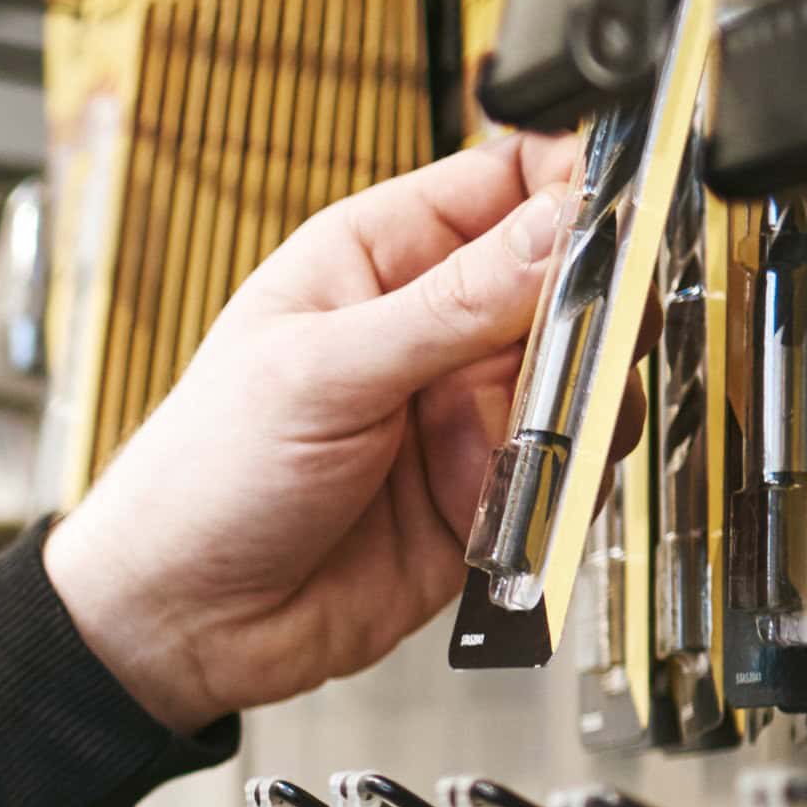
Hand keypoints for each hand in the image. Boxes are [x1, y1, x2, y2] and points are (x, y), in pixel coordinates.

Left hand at [45, 133, 657, 731]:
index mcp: (377, 258)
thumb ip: (453, 304)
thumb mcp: (325, 371)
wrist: (184, 623)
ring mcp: (461, 412)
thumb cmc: (206, 475)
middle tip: (598, 344)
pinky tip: (517, 503)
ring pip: (579, 383)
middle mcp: (431, 328)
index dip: (573, 186)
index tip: (622, 217)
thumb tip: (559, 228)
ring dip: (581, 410)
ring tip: (544, 440)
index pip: (507, 183)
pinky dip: (561, 487)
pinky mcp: (483, 495)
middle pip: (564, 285)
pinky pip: (562, 474)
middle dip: (594, 314)